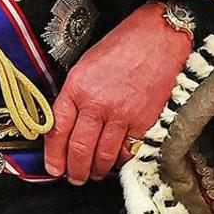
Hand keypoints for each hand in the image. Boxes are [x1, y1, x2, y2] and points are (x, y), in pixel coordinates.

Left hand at [43, 1, 190, 183]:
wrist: (160, 36)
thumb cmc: (124, 45)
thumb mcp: (86, 65)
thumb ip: (74, 95)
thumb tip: (66, 124)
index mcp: (78, 87)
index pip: (58, 130)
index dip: (53, 155)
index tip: (53, 167)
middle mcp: (98, 103)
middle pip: (80, 149)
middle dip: (74, 170)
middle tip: (74, 177)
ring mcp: (122, 114)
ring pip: (104, 155)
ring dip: (97, 170)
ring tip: (94, 173)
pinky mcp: (145, 120)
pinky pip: (129, 150)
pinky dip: (121, 159)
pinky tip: (117, 159)